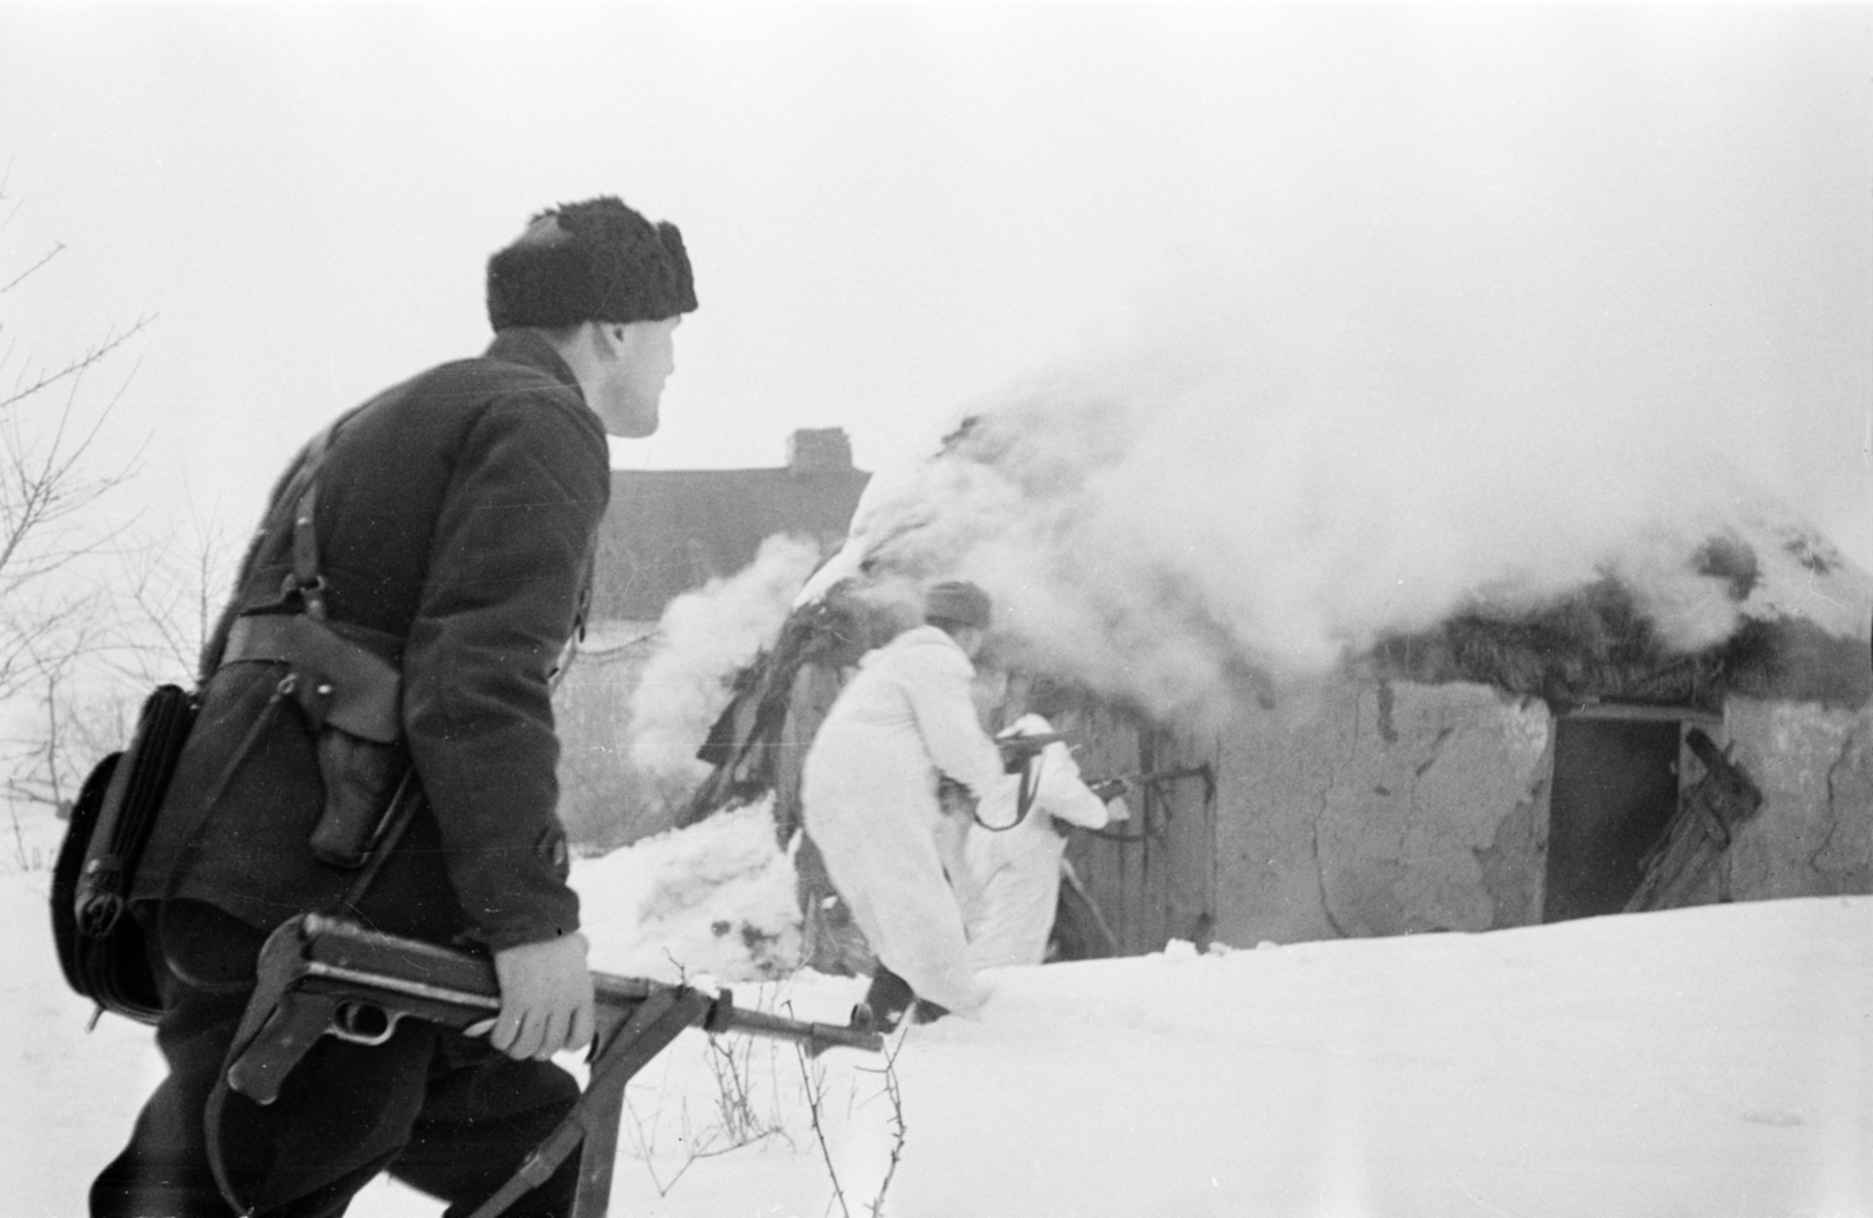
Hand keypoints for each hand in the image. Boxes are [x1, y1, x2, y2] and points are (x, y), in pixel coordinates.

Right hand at [464, 933, 594, 1060]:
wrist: (531, 921)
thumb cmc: (552, 932)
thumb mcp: (577, 946)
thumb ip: (580, 954)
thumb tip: (581, 948)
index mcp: (582, 994)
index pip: (582, 1036)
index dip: (568, 1045)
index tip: (558, 1043)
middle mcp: (563, 1004)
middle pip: (550, 1046)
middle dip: (537, 1050)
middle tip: (527, 1043)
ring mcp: (539, 1004)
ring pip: (527, 1046)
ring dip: (516, 1049)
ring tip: (510, 1044)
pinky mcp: (515, 1000)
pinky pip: (506, 1034)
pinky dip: (499, 1039)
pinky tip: (498, 1034)